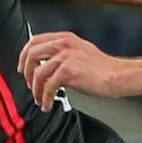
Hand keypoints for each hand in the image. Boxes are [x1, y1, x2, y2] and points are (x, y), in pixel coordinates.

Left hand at [19, 32, 141, 106]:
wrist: (118, 76)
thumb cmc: (104, 69)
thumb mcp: (81, 51)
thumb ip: (64, 53)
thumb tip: (47, 64)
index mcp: (66, 38)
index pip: (35, 40)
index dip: (25, 55)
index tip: (24, 68)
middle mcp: (64, 44)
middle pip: (32, 54)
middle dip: (26, 72)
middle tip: (29, 85)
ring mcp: (65, 57)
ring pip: (38, 73)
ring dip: (36, 89)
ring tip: (40, 99)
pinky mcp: (68, 71)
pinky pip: (48, 87)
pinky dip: (45, 98)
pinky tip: (48, 104)